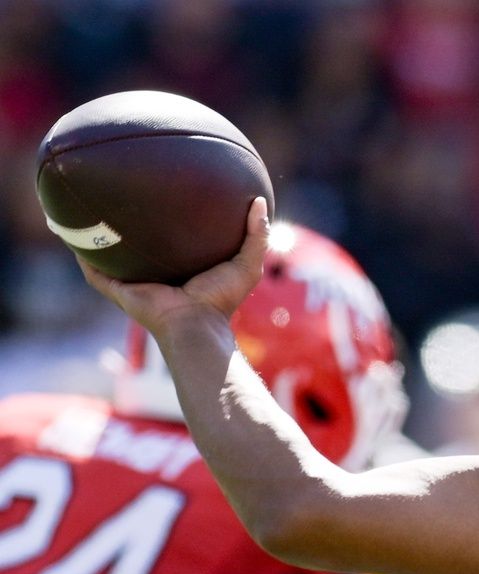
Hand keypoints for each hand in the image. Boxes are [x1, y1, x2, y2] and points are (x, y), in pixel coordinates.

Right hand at [78, 196, 269, 337]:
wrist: (196, 323)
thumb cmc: (222, 299)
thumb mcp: (247, 264)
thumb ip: (257, 234)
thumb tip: (260, 201)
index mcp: (180, 268)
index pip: (169, 241)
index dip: (164, 222)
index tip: (162, 195)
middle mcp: (155, 275)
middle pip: (135, 247)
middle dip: (125, 226)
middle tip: (118, 197)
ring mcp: (134, 283)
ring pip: (107, 257)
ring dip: (93, 238)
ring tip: (81, 209)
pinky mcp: (118, 290)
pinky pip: (94, 271)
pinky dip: (81, 254)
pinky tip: (68, 232)